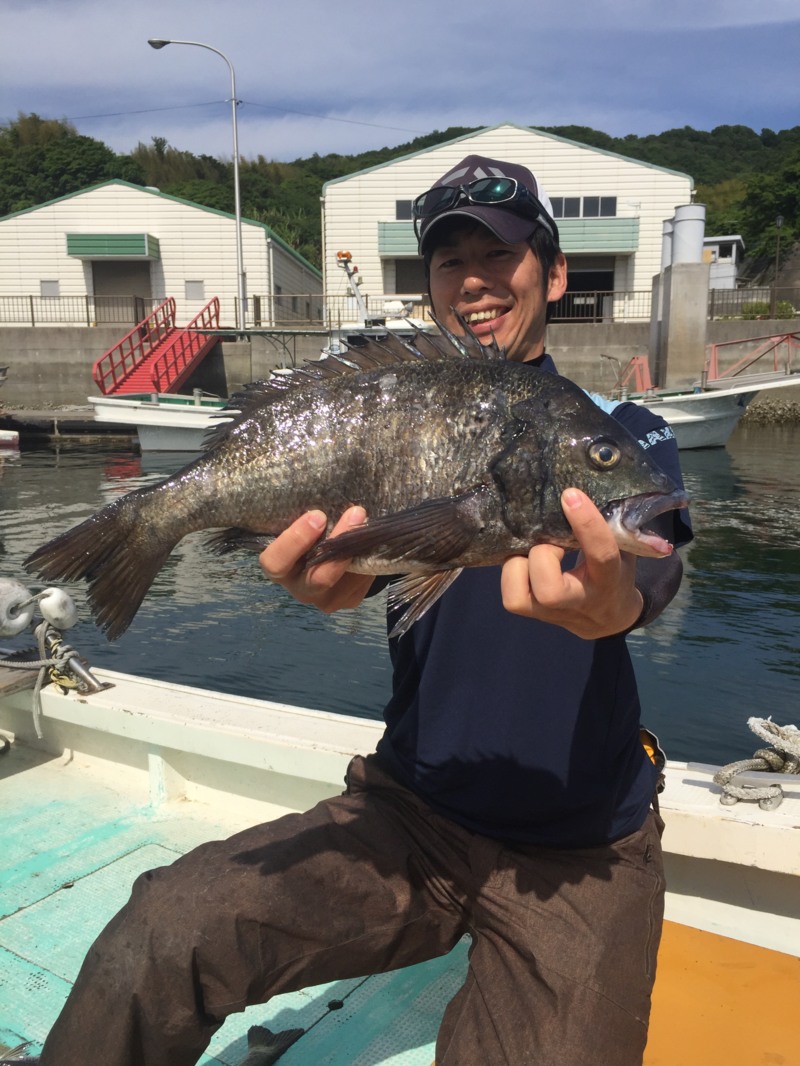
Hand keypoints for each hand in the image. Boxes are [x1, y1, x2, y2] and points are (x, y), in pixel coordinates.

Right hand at [259, 506, 373, 613]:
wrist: (326, 552)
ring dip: (362, 548)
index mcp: (279, 567)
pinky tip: (374, 537)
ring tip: (372, 519)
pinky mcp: (350, 600)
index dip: (295, 541)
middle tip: (356, 512)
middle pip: (318, 578)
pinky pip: (362, 581)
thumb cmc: (307, 530)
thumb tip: (318, 482)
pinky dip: (369, 557)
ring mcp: (326, 599)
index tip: (317, 515)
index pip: (276, 562)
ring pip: (346, 578)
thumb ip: (303, 513)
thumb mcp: (298, 521)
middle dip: (339, 545)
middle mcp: (299, 588)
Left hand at [500, 488, 643, 638]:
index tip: (571, 495)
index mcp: (608, 580)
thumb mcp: (622, 550)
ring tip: (533, 549)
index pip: (601, 554)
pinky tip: (523, 558)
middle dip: (542, 555)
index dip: (586, 524)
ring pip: (518, 598)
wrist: (609, 617)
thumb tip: (588, 486)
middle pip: (550, 591)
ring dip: (519, 564)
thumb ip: (611, 525)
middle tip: (550, 540)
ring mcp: (549, 614)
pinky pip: (510, 596)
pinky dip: (511, 571)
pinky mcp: (530, 614)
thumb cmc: (614, 573)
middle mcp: (578, 602)